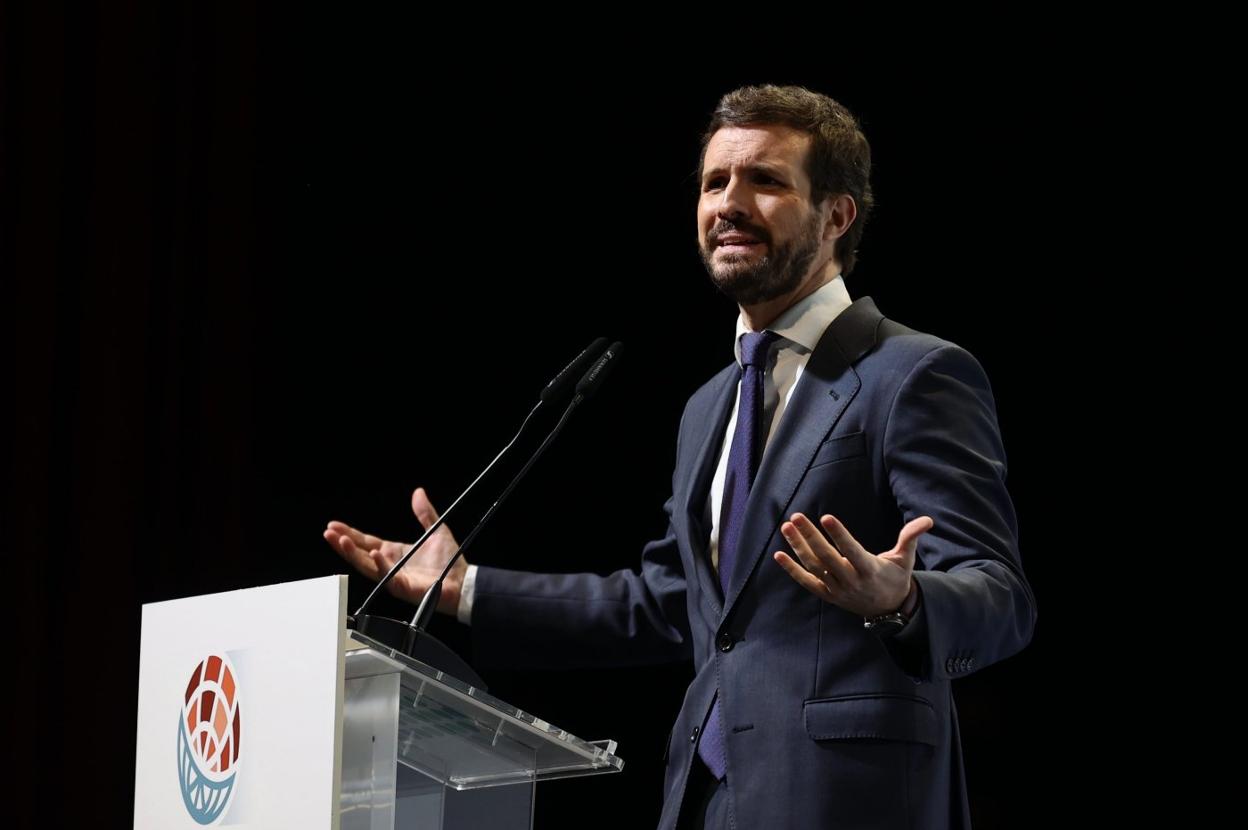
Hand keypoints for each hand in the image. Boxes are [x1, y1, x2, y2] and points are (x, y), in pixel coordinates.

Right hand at [323, 487, 466, 615]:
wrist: (464, 581)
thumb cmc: (450, 561)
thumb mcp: (436, 529)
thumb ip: (424, 512)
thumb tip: (418, 492)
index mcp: (395, 552)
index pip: (366, 541)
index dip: (350, 534)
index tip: (334, 525)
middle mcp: (390, 565)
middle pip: (361, 554)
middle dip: (343, 544)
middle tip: (328, 533)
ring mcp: (395, 577)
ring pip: (367, 566)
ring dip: (353, 554)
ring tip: (341, 541)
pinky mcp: (404, 587)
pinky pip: (388, 577)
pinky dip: (380, 565)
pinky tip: (374, 553)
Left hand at [772, 512, 932, 617]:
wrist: (888, 610)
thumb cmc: (896, 578)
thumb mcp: (906, 559)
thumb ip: (910, 537)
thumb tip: (928, 520)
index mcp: (870, 570)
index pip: (852, 551)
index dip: (839, 535)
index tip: (826, 517)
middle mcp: (851, 581)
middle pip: (827, 558)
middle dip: (811, 536)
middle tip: (797, 516)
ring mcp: (837, 590)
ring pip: (814, 568)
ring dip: (798, 547)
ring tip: (787, 526)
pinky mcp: (828, 595)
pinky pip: (807, 582)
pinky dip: (792, 570)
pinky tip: (779, 554)